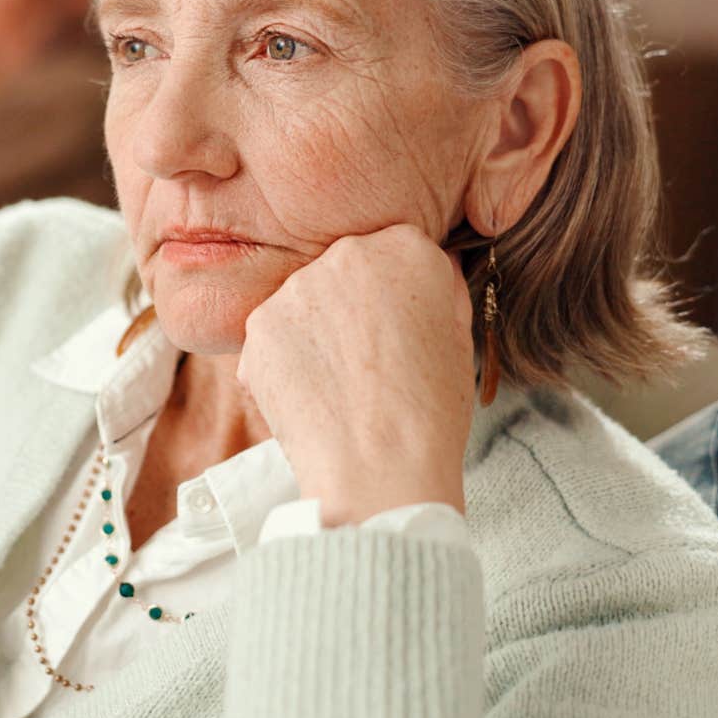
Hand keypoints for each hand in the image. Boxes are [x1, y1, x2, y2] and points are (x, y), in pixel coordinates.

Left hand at [236, 224, 481, 525]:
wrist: (378, 470)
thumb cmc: (429, 411)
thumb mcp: (458, 337)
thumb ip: (442, 287)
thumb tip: (434, 266)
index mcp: (407, 248)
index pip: (397, 249)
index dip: (399, 293)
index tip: (402, 327)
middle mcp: (347, 253)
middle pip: (347, 268)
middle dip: (353, 303)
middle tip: (369, 359)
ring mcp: (297, 287)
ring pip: (306, 299)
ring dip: (317, 329)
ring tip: (340, 383)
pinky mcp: (259, 323)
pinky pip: (274, 332)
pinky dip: (286, 359)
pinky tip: (311, 394)